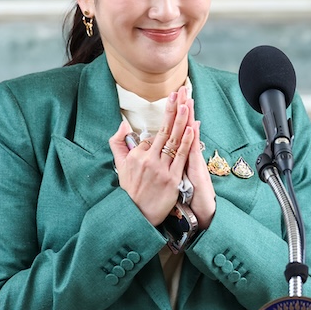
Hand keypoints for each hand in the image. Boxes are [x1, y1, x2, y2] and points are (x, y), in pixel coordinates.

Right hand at [109, 93, 195, 225]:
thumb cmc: (130, 190)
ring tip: (187, 104)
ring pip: (173, 141)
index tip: (169, 112)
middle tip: (179, 93)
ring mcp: (161, 169)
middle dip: (172, 110)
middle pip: (163, 131)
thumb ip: (118, 142)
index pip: (151, 137)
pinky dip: (187, 142)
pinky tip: (192, 128)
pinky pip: (181, 156)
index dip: (161, 128)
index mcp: (136, 156)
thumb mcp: (119, 165)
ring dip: (181, 121)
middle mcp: (148, 160)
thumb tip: (123, 124)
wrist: (137, 216)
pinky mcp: (172, 179)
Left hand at [175, 86, 214, 228]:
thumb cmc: (188, 197)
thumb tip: (167, 148)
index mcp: (180, 156)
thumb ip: (171, 161)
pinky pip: (193, 154)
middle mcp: (188, 155)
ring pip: (190, 136)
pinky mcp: (196, 171)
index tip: (174, 96)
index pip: (177, 130)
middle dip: (182, 108)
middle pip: (184, 127)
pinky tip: (193, 127)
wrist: (201, 213)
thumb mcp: (178, 177)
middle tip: (181, 88)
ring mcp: (193, 161)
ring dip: (189, 117)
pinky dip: (193, 140)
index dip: (176, 112)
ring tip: (187, 100)